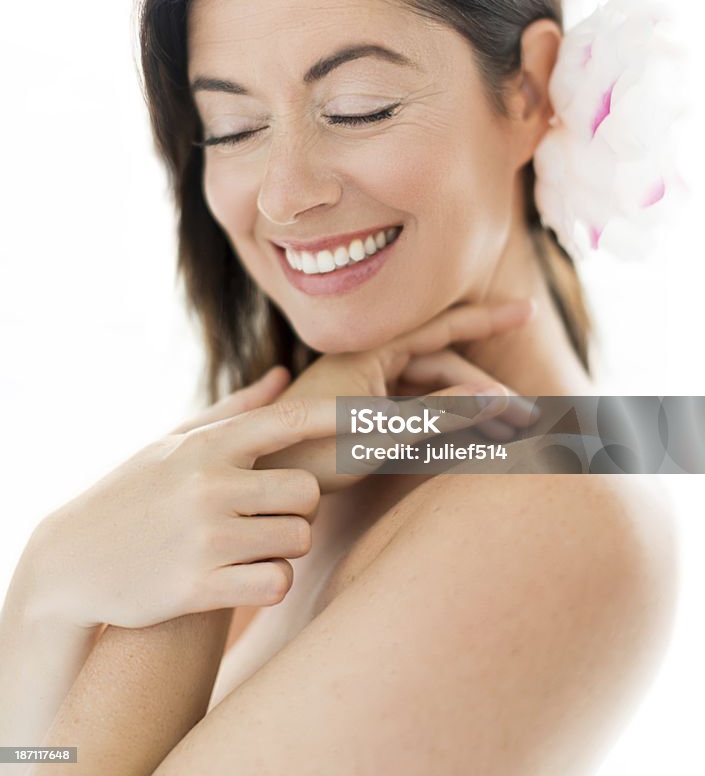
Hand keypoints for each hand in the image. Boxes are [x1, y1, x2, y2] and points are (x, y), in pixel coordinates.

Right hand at [26, 366, 325, 629]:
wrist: (70, 561)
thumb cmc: (133, 493)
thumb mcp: (173, 442)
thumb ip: (235, 411)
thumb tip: (283, 373)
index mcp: (207, 445)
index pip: (291, 420)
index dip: (342, 418)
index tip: (378, 418)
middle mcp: (208, 485)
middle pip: (308, 494)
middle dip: (301, 509)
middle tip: (274, 515)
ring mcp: (204, 537)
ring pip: (297, 539)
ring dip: (285, 547)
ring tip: (249, 544)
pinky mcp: (198, 587)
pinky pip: (276, 582)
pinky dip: (271, 582)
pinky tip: (246, 576)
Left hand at [253, 298, 538, 491]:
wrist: (260, 477)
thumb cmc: (312, 451)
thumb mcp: (383, 431)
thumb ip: (442, 414)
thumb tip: (500, 399)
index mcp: (374, 348)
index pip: (445, 327)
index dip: (489, 319)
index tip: (530, 311)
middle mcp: (372, 361)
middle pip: (443, 368)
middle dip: (487, 391)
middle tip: (529, 418)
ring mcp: (366, 389)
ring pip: (431, 392)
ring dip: (469, 411)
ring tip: (509, 435)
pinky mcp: (361, 417)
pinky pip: (414, 412)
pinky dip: (444, 425)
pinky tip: (471, 441)